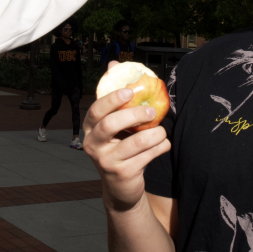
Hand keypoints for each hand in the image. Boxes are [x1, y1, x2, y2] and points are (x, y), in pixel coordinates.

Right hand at [82, 83, 170, 212]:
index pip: (96, 110)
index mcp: (89, 129)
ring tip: (161, 131)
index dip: (112, 99)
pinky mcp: (123, 174)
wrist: (120, 188)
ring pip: (137, 141)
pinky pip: (148, 155)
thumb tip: (114, 64)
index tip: (129, 91)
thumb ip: (114, 97)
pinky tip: (163, 144)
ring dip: (156, 133)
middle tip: (151, 111)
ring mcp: (106, 161)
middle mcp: (93, 145)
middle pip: (111, 124)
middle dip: (134, 114)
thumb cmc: (119, 148)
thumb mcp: (114, 125)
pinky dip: (161, 147)